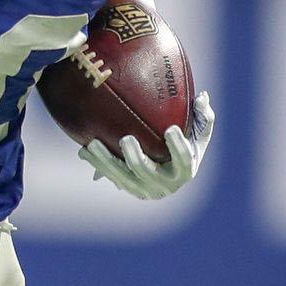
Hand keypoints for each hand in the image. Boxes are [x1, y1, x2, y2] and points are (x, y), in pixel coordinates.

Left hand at [80, 92, 214, 199]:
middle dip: (135, 157)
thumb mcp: (198, 136)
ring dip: (105, 160)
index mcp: (185, 171)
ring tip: (93, 143)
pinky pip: (109, 176)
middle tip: (126, 138)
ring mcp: (143, 189)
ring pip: (121, 176)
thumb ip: (203, 118)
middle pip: (146, 171)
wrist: (169, 176)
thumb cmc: (185, 149)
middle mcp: (164, 184)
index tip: (171, 130)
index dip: (178, 147)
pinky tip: (83, 150)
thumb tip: (202, 97)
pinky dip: (96, 164)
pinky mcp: (127, 188)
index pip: (184, 159)